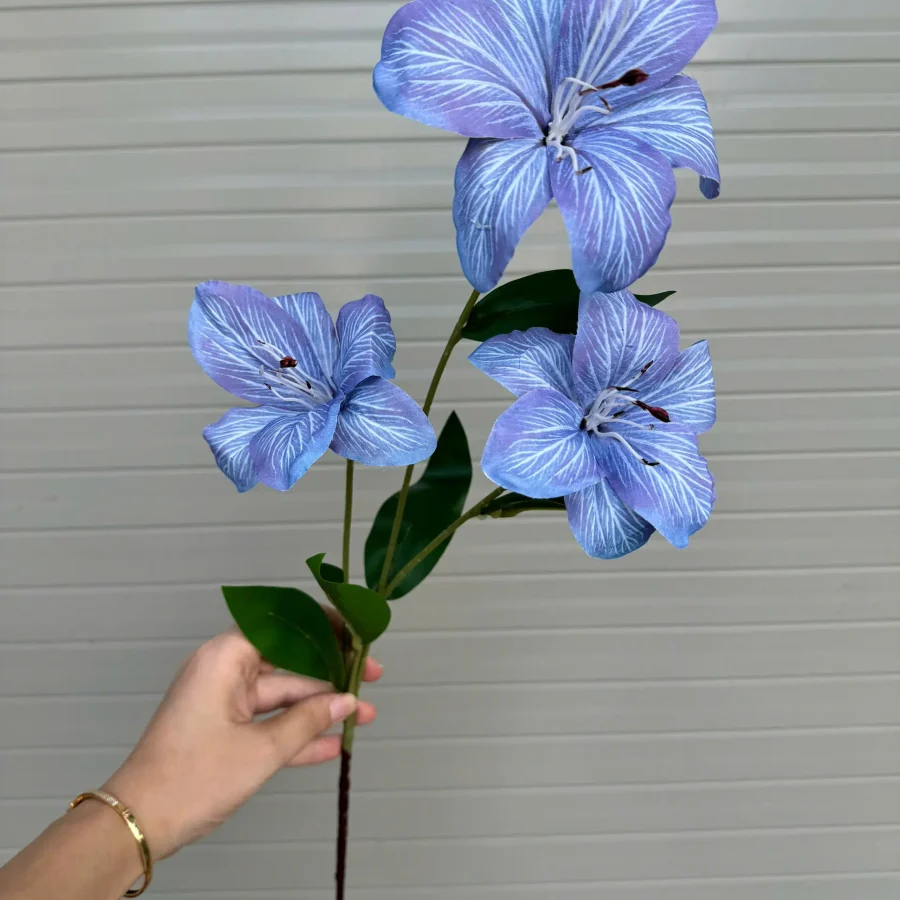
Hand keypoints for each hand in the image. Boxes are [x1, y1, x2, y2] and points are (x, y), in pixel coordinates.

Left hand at [103, 628, 379, 860]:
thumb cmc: (190, 777)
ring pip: (282, 696)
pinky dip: (296, 732)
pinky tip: (332, 742)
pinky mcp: (223, 729)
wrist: (140, 821)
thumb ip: (308, 721)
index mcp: (226, 657)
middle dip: (331, 676)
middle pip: (288, 663)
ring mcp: (223, 701)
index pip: (285, 626)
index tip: (357, 639)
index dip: (325, 630)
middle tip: (372, 680)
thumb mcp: (260, 749)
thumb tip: (346, 702)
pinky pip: (268, 722)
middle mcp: (224, 671)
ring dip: (320, 709)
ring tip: (364, 715)